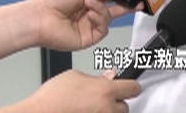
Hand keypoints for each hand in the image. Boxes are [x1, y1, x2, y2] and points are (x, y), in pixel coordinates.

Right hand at [7, 69, 140, 112]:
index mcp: (106, 91)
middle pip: (125, 106)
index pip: (134, 88)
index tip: (129, 85)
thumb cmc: (51, 98)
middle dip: (117, 102)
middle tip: (103, 99)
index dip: (131, 85)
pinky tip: (86, 111)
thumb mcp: (75, 76)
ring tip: (92, 108)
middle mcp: (107, 108)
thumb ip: (96, 77)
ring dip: (108, 111)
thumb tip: (109, 76)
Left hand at [34, 0, 142, 50]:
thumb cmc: (51, 3)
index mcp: (85, 2)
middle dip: (125, 7)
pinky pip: (103, 29)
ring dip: (101, 9)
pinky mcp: (88, 38)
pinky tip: (90, 14)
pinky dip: (99, 19)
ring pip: (108, 19)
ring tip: (90, 4)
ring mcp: (88, 27)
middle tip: (136, 3)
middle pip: (112, 12)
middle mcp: (87, 15)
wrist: (40, 18)